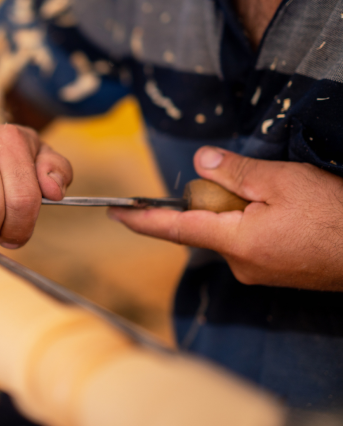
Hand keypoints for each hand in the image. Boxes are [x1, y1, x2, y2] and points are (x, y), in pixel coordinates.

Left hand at [108, 147, 342, 290]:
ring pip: (230, 232)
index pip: (174, 229)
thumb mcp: (284, 182)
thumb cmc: (336, 216)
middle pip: (205, 226)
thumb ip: (235, 172)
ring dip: (240, 211)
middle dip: (215, 201)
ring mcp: (258, 272)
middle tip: (250, 183)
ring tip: (283, 198)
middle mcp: (240, 264)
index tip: (115, 213)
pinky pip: (250, 242)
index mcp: (235, 242)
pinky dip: (255, 222)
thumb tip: (200, 162)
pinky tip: (287, 212)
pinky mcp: (275, 272)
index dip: (142, 219)